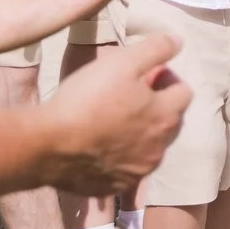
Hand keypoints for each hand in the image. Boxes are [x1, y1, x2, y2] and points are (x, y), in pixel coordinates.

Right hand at [40, 33, 191, 195]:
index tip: (145, 74)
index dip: (166, 77)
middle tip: (128, 95)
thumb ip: (156, 48)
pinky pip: (127, 169)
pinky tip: (100, 145)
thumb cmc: (86, 99)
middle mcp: (159, 148)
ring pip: (150, 147)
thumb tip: (178, 41)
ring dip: (141, 132)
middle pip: (170, 121)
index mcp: (166, 116)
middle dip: (157, 105)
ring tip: (113, 120)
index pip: (183, 91)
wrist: (46, 145)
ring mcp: (137, 171)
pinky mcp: (114, 187)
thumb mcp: (123, 62)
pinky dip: (121, 156)